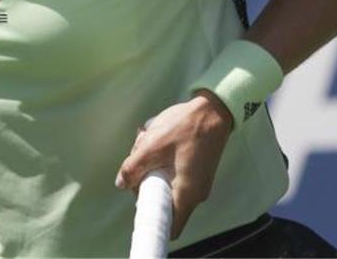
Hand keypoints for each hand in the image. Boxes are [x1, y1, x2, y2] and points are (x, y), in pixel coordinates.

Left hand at [114, 91, 234, 238]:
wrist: (214, 109)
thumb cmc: (187, 126)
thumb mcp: (152, 146)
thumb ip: (133, 167)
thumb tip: (122, 183)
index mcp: (187, 194)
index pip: (169, 227)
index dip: (151, 220)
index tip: (137, 202)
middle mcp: (194, 193)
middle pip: (162, 201)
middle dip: (144, 181)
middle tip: (138, 156)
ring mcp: (196, 181)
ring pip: (164, 183)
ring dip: (151, 165)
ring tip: (147, 140)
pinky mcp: (195, 170)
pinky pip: (173, 173)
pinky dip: (160, 159)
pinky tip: (155, 139)